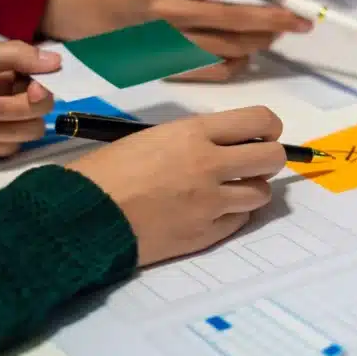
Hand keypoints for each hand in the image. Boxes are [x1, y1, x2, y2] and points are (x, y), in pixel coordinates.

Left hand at [0, 41, 60, 154]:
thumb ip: (15, 55)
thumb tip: (57, 60)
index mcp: (13, 71)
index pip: (47, 82)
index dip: (45, 89)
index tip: (33, 92)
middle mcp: (14, 96)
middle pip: (41, 110)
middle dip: (14, 111)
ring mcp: (5, 122)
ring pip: (30, 132)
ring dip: (3, 131)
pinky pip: (10, 150)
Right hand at [70, 106, 286, 265]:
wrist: (84, 216)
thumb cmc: (109, 170)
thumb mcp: (155, 137)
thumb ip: (196, 138)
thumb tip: (230, 144)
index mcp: (194, 134)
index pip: (259, 120)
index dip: (269, 127)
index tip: (264, 134)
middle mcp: (210, 165)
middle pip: (272, 158)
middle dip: (268, 159)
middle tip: (252, 163)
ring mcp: (210, 203)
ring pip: (261, 193)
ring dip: (251, 189)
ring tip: (228, 189)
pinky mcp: (205, 235)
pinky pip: (240, 221)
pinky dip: (232, 214)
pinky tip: (211, 211)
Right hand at [137, 0, 313, 80]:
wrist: (112, 20)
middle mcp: (170, 12)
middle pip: (235, 19)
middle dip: (277, 20)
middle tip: (304, 21)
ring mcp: (172, 45)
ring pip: (233, 48)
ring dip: (264, 40)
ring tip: (278, 32)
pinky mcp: (175, 69)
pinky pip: (222, 70)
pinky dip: (244, 61)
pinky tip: (249, 50)